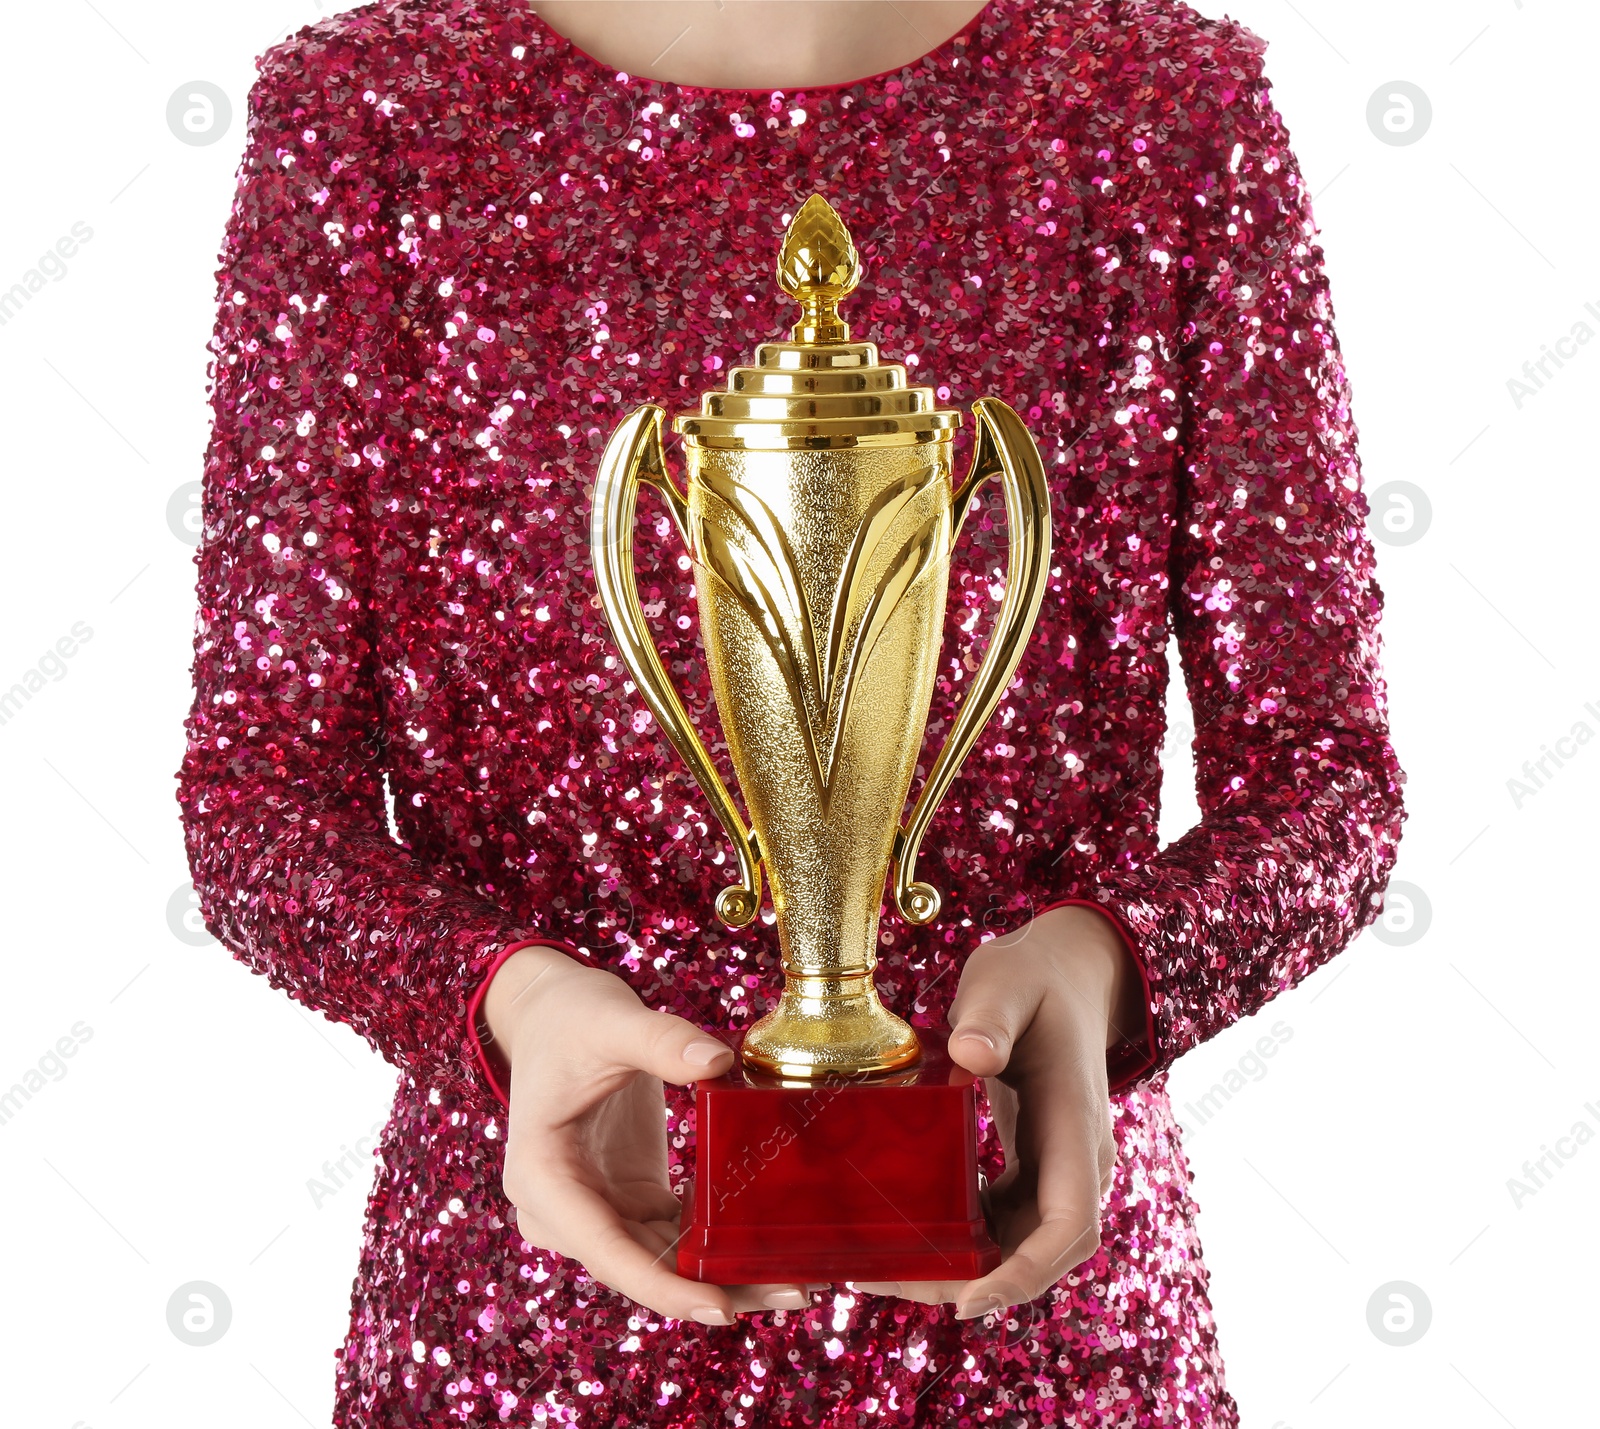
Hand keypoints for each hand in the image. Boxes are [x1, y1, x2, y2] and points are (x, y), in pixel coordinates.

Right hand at [485, 947, 812, 1323]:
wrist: (550, 1014)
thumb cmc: (569, 1017)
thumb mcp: (611, 1021)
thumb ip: (661, 1041)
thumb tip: (719, 1060)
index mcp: (542, 1178)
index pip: (605, 1249)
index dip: (663, 1287)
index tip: (722, 1308)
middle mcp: (562, 1210)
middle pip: (640, 1267)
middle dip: (714, 1286)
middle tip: (795, 1289)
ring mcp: (594, 1209)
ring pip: (661, 1261)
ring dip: (723, 1272)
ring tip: (798, 1277)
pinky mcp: (624, 1200)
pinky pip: (671, 1235)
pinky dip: (715, 1242)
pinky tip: (769, 1240)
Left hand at [856, 904, 1142, 1318]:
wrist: (1067, 973)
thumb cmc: (1034, 976)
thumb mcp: (1006, 982)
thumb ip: (991, 1016)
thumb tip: (972, 1055)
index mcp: (1075, 1122)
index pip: (1069, 1224)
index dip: (1024, 1272)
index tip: (968, 1300)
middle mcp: (1077, 1158)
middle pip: (1042, 1248)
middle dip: (979, 1281)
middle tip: (896, 1283)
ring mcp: (1060, 1164)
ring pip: (1024, 1241)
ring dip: (968, 1266)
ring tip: (891, 1267)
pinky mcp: (1037, 1163)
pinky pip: (1008, 1218)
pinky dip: (969, 1235)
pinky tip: (916, 1229)